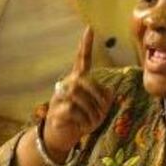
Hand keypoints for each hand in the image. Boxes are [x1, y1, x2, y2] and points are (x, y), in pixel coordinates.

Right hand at [43, 26, 113, 158]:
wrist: (62, 137)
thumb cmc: (82, 120)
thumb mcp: (99, 110)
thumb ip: (106, 99)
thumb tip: (109, 92)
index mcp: (77, 81)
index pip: (82, 60)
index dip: (85, 45)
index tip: (89, 29)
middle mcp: (66, 85)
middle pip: (85, 81)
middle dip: (97, 97)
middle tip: (101, 112)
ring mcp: (59, 97)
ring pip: (78, 95)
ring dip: (91, 111)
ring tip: (92, 122)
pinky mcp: (55, 111)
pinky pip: (72, 109)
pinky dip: (82, 119)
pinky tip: (82, 125)